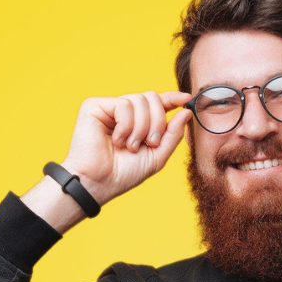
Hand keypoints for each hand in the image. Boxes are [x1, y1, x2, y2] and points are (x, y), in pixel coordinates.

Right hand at [59, 90, 194, 204]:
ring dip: (141, 128)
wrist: (99, 183)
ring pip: (140, 100)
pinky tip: (117, 140)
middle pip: (151, 98)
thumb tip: (186, 111)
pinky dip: (126, 126)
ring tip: (130, 146)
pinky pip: (124, 104)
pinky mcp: (94, 106)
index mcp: (137, 122)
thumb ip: (173, 134)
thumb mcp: (157, 156)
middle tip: (150, 143)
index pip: (157, 103)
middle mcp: (123, 113)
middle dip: (157, 122)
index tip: (186, 99)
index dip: (172, 98)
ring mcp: (109, 108)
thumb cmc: (124, 174)